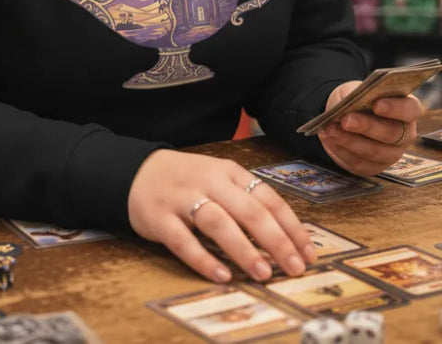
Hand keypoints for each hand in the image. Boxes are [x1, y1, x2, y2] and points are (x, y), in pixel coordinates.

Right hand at [127, 149, 314, 283]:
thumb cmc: (188, 181)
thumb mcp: (219, 180)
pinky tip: (221, 274)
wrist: (138, 171)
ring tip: (263, 273)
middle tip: (293, 267)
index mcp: (228, 172)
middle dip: (275, 240)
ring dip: (243, 249)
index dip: (290, 226)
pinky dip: (202, 258)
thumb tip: (283, 238)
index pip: (267, 197)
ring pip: (217, 222)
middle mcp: (208, 181)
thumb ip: (246, 202)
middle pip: (248, 209)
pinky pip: (182, 240)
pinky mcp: (159, 217)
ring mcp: (182, 198)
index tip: (307, 252)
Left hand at [318, 81, 423, 175]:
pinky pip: (359, 163)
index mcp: (406, 109)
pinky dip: (341, 151)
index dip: (395, 108)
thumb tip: (350, 105)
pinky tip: (329, 139)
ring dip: (350, 141)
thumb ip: (357, 95)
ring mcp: (391, 153)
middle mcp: (404, 134)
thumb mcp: (356, 90)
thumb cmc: (357, 99)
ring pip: (374, 152)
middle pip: (392, 133)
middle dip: (366, 126)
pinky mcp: (373, 167)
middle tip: (346, 120)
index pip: (410, 109)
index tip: (376, 104)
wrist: (346, 114)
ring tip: (330, 130)